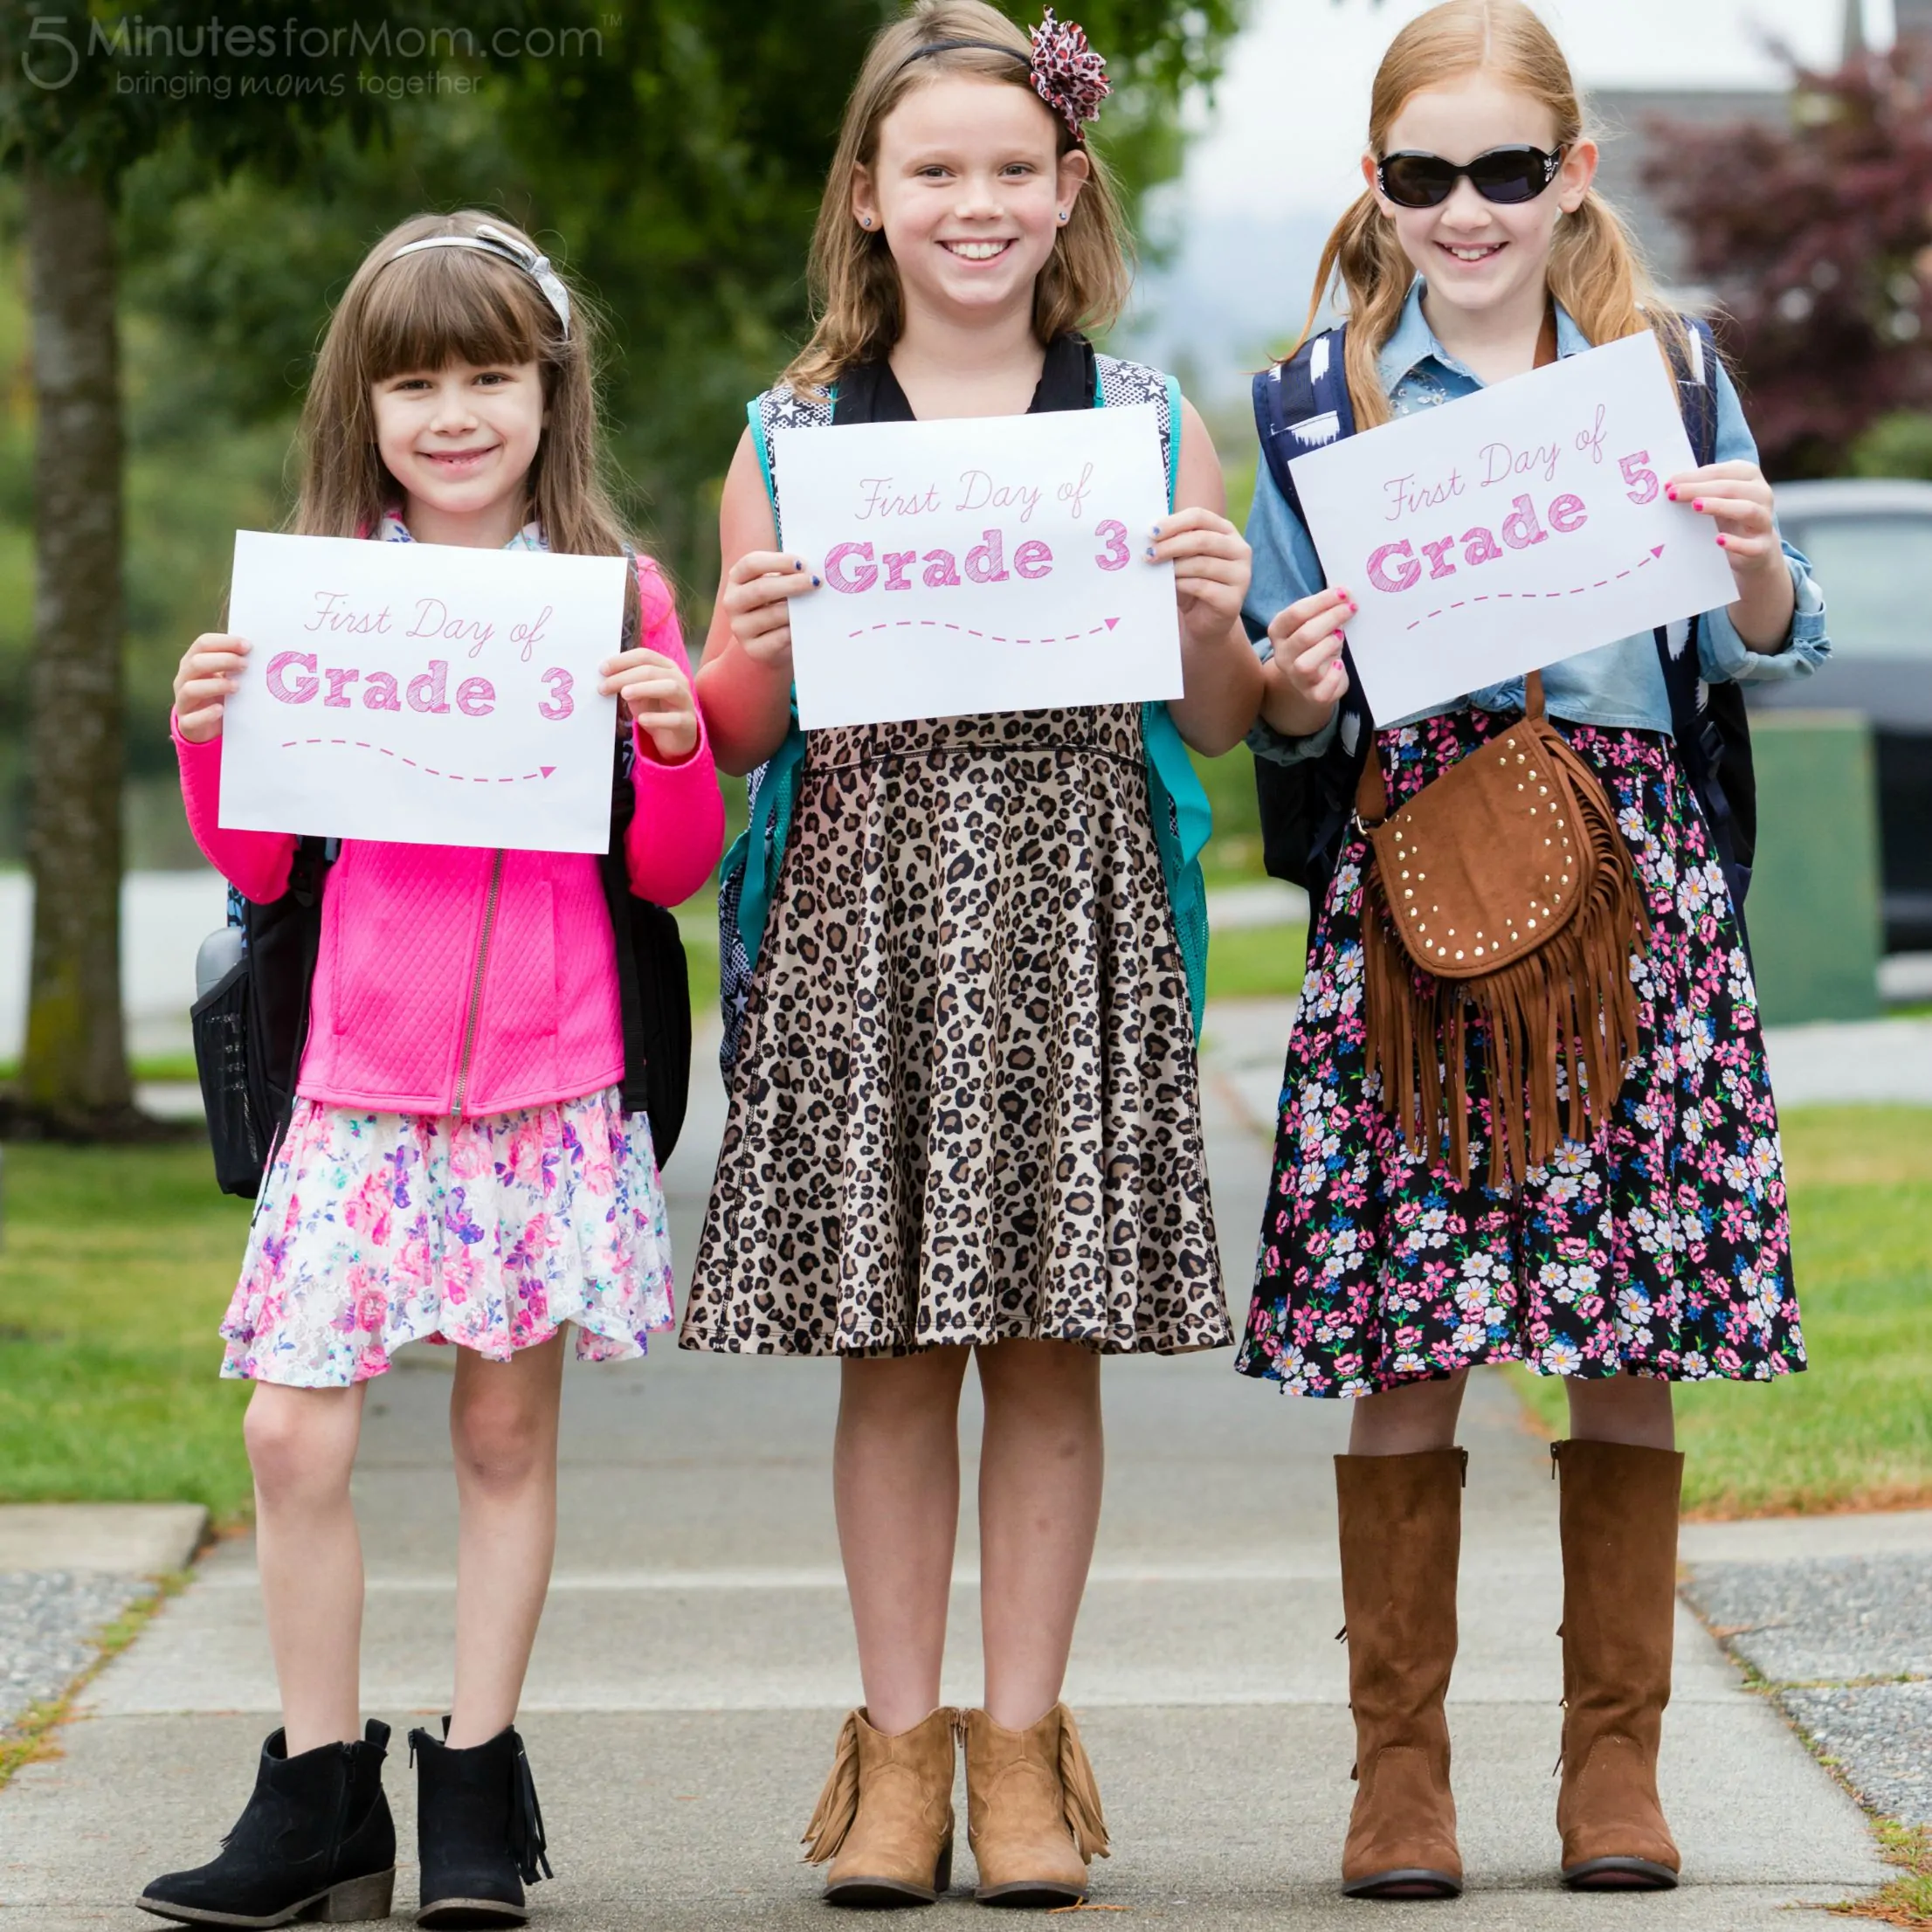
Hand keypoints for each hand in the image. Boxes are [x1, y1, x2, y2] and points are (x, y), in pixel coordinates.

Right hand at [174, 633, 250, 743]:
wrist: (206, 726)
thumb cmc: (220, 695)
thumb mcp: (225, 677)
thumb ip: (234, 664)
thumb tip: (257, 652)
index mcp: (192, 662)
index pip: (203, 643)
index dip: (225, 642)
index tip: (248, 646)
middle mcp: (184, 679)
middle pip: (196, 663)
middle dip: (223, 660)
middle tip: (246, 665)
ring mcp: (183, 701)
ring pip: (190, 689)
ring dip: (216, 685)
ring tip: (237, 687)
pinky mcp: (187, 724)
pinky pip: (191, 719)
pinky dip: (206, 714)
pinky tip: (221, 710)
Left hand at [600, 646, 698, 760]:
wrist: (674, 737)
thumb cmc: (655, 711)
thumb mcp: (638, 694)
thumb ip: (626, 683)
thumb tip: (605, 678)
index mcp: (666, 667)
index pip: (645, 656)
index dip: (622, 660)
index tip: (602, 669)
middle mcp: (679, 680)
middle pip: (652, 670)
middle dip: (625, 676)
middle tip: (604, 686)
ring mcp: (685, 701)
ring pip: (669, 687)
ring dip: (644, 688)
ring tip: (624, 694)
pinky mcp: (688, 722)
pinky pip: (675, 718)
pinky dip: (657, 718)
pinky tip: (642, 720)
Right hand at [722, 550, 817, 671]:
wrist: (775, 645)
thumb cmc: (780, 605)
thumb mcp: (779, 585)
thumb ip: (789, 574)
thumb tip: (811, 570)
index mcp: (737, 579)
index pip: (751, 564)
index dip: (778, 562)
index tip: (802, 564)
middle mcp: (732, 603)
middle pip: (760, 589)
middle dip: (792, 584)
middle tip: (816, 581)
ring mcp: (740, 628)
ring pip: (772, 614)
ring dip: (797, 608)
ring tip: (815, 603)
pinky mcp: (753, 650)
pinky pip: (779, 637)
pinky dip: (796, 630)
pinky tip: (808, 625)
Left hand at [1149, 508, 1250, 648]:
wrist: (1205, 622)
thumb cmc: (1192, 584)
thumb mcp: (1183, 559)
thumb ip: (1173, 543)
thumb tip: (1149, 535)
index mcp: (1226, 532)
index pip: (1200, 517)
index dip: (1174, 523)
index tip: (1151, 532)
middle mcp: (1239, 550)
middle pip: (1202, 539)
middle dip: (1171, 546)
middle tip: (1148, 554)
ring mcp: (1241, 575)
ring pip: (1202, 564)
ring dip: (1175, 568)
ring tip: (1157, 572)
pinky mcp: (1233, 599)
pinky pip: (1203, 587)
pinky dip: (1183, 585)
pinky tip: (1171, 587)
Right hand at [1261, 587, 1353, 736]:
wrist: (1312, 679)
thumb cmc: (1317, 643)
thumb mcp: (1314, 622)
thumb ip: (1323, 608)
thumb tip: (1345, 593)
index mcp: (1278, 632)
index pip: (1296, 613)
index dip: (1322, 601)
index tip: (1343, 593)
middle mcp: (1282, 656)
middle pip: (1305, 636)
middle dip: (1331, 618)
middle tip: (1351, 609)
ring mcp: (1295, 678)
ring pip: (1307, 664)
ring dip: (1328, 646)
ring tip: (1340, 638)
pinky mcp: (1313, 695)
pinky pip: (1322, 689)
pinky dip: (1334, 675)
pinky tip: (1339, 665)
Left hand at [1666, 459, 1794, 650]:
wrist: (1753, 551)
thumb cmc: (1726, 518)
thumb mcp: (1714, 500)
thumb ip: (1697, 490)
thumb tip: (1666, 485)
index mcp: (1748, 477)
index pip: (1722, 471)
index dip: (1695, 476)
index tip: (1669, 483)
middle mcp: (1761, 495)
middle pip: (1732, 488)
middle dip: (1700, 489)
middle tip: (1673, 494)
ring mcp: (1764, 522)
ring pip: (1748, 509)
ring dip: (1720, 507)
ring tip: (1695, 507)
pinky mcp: (1762, 548)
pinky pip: (1752, 545)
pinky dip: (1736, 543)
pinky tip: (1717, 541)